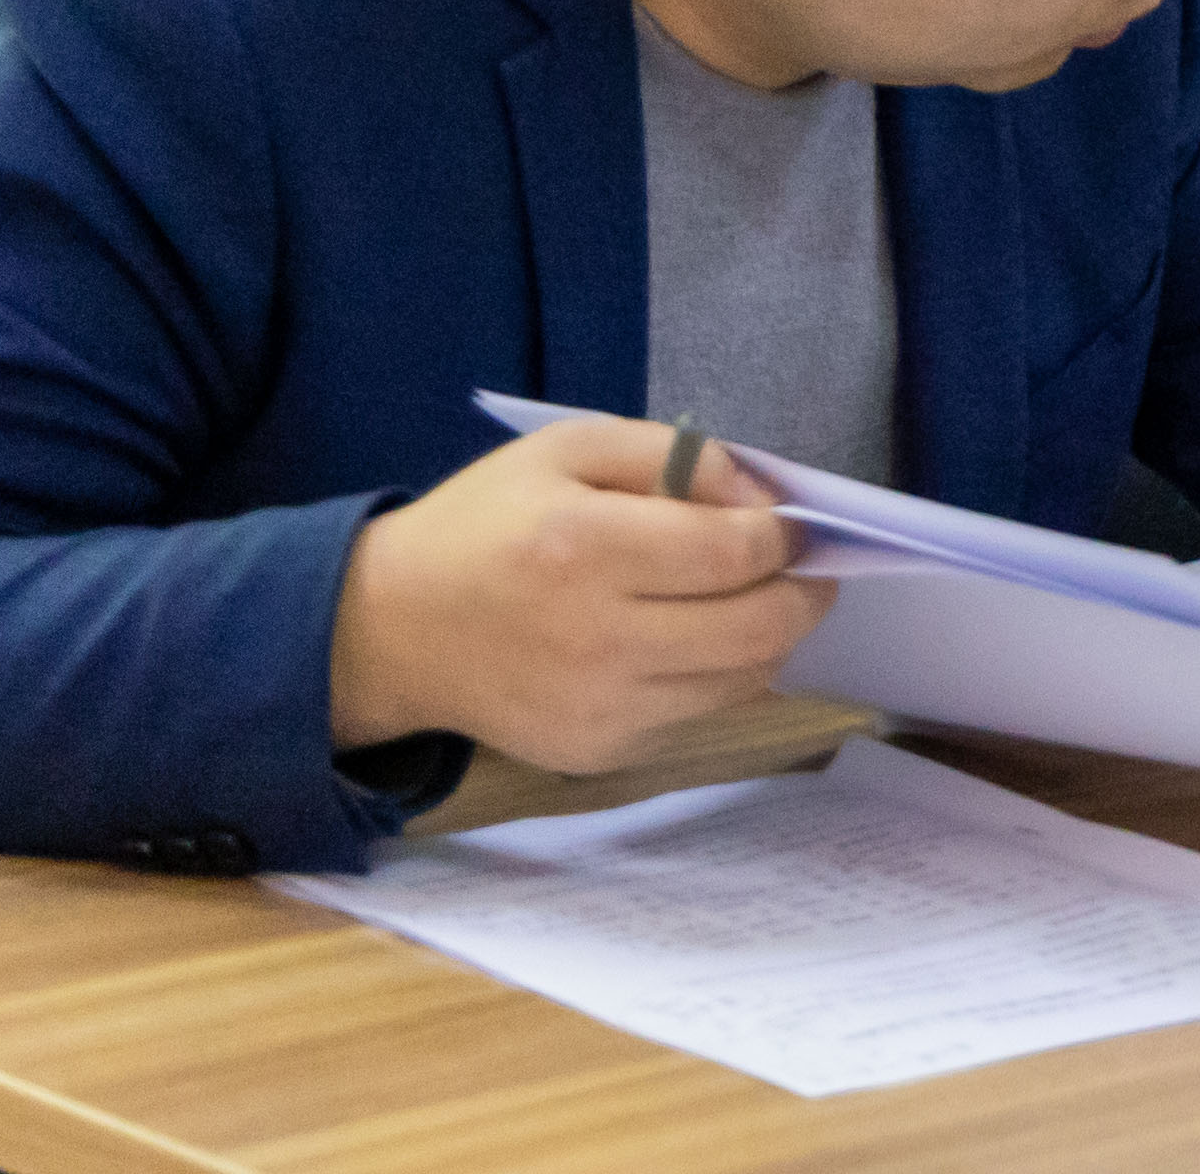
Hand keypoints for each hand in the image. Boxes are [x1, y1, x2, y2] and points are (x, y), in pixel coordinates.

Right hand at [327, 417, 819, 768]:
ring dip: (770, 637)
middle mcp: (597, 639)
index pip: (735, 554)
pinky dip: (718, 677)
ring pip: (742, 680)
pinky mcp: (596, 752)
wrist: (394, 630)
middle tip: (805, 566)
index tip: (789, 522)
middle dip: (804, 591)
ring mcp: (599, 708)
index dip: (784, 535)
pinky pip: (697, 715)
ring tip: (752, 599)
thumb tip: (759, 499)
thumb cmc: (486, 524)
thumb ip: (675, 456)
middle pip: (758, 628)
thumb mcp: (568, 448)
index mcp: (586, 549)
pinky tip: (692, 641)